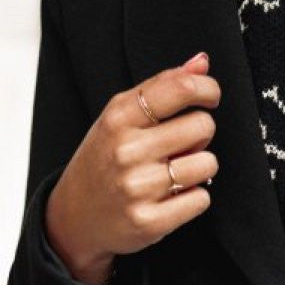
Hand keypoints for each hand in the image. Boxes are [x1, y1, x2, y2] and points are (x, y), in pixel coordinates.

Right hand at [44, 50, 220, 284]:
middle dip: (200, 134)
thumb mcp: (120, 117)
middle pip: (203, 126)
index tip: (209, 97)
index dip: (207, 90)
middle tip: (181, 145)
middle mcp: (127, 150)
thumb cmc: (104, 160)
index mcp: (119, 117)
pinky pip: (201, 199)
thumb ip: (162, 87)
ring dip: (199, 168)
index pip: (180, 87)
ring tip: (175, 172)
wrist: (75, 216)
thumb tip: (202, 62)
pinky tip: (173, 197)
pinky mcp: (148, 221)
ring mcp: (137, 187)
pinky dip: (194, 198)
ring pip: (207, 164)